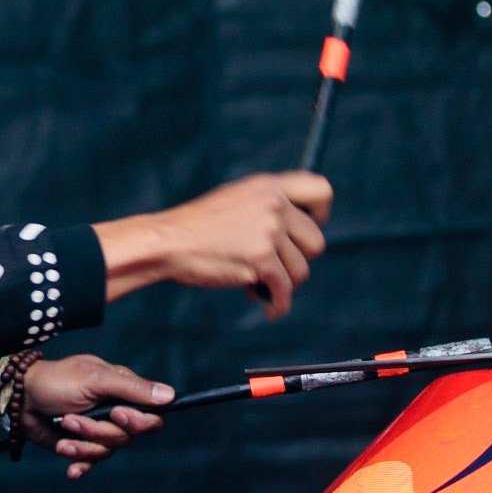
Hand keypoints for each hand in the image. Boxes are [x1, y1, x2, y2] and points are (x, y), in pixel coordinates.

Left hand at [20, 353, 173, 480]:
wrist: (19, 398)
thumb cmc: (57, 381)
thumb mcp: (95, 379)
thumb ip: (131, 388)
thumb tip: (170, 395)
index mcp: (123, 393)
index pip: (151, 416)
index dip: (139, 421)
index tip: (116, 414)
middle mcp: (114, 413)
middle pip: (127, 438)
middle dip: (99, 431)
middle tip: (75, 418)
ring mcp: (98, 430)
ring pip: (107, 451)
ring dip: (82, 443)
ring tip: (63, 427)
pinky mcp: (81, 445)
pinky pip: (90, 462)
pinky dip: (80, 462)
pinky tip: (70, 464)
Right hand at [94, 171, 332, 317]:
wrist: (169, 242)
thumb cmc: (200, 227)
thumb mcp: (238, 200)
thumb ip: (269, 207)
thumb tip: (300, 233)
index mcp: (270, 186)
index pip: (322, 190)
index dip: (320, 215)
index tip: (304, 232)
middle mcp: (274, 204)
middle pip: (316, 241)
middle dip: (299, 260)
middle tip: (276, 267)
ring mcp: (268, 231)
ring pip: (301, 270)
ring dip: (283, 284)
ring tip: (259, 283)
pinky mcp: (261, 259)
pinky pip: (284, 290)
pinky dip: (277, 303)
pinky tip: (268, 307)